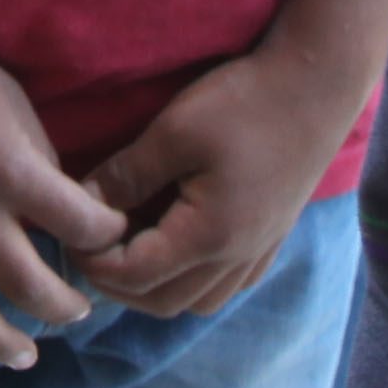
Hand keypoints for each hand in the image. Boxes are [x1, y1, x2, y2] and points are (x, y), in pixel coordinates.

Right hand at [0, 12, 126, 375]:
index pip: (80, 227)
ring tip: (24, 354)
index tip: (112, 236)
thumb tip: (58, 207)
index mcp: (11, 171)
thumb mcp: (13, 101)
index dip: (107, 236)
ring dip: (0, 341)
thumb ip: (37, 160)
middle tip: (77, 310)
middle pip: (29, 285)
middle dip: (64, 306)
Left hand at [78, 39, 372, 317]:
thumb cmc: (245, 102)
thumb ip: (126, 174)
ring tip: (128, 251)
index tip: (69, 234)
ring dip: (156, 288)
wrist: (318, 84)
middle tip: (89, 248)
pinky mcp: (272, 237)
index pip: (134, 276)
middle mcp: (236, 257)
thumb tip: (83, 204)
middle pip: (163, 303)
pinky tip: (177, 249)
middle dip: (118, 285)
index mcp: (209, 237)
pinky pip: (227, 285)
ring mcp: (259, 251)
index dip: (93, 262)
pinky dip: (193, 282)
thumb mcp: (174, 131)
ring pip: (198, 302)